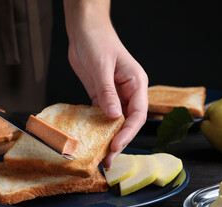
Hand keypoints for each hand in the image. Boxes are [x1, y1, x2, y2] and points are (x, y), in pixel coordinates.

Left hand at [64, 0, 147, 167]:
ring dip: (108, 138)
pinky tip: (92, 139)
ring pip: (115, 122)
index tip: (116, 145)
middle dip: (119, 141)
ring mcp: (114, 95)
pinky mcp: (101, 96)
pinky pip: (101, 115)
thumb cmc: (97, 41)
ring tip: (100, 155)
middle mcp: (128, 92)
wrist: (84, 31)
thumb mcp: (102, 67)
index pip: (138, 114)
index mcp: (136, 83)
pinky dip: (98, 128)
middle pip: (127, 122)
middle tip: (107, 159)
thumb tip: (114, 117)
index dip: (128, 132)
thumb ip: (107, 92)